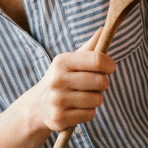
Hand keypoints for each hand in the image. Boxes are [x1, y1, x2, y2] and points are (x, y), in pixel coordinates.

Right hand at [0, 29, 114, 147]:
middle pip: (101, 81)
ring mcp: (57, 100)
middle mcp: (57, 80)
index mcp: (61, 61)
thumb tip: (104, 29)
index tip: (110, 68)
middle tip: (93, 85)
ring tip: (83, 97)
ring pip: (97, 99)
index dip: (110, 64)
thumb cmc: (62, 78)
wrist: (38, 106)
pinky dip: (88, 112)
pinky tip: (77, 109)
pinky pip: (90, 114)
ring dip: (95, 99)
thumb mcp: (70, 61)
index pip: (97, 60)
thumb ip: (89, 47)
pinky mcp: (59, 118)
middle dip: (102, 84)